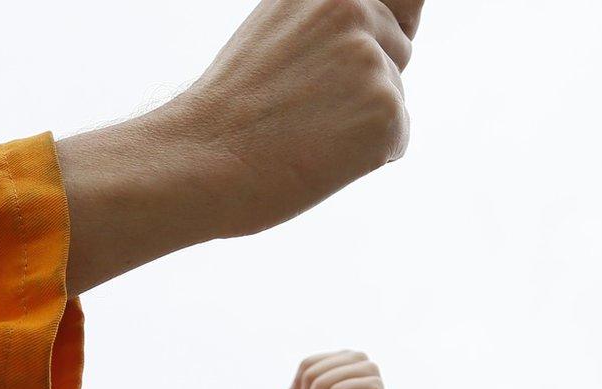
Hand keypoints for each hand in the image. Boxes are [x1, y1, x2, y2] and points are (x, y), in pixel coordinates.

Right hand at [59, 0, 423, 290]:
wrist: (201, 158)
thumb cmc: (228, 108)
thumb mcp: (273, 31)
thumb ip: (322, 23)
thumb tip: (371, 36)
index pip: (400, 0)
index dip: (390, 25)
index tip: (382, 43)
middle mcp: (355, 11)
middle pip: (397, 49)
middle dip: (369, 78)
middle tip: (307, 107)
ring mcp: (373, 62)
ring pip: (394, 97)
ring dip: (361, 121)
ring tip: (303, 131)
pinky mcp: (386, 111)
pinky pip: (396, 138)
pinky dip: (367, 157)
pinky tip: (318, 155)